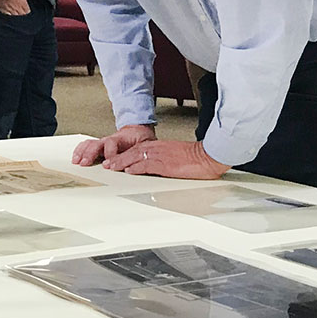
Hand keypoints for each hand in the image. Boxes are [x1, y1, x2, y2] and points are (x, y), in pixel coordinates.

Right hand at [0, 0, 33, 14]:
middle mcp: (16, 7)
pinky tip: (8, 9)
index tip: (26, 8)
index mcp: (22, 2)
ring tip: (14, 9)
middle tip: (20, 8)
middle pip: (21, 14)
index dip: (27, 9)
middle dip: (22, 11)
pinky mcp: (2, 8)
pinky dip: (8, 13)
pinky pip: (6, 14)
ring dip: (15, 13)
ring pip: (14, 15)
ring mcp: (9, 8)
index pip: (27, 11)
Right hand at [73, 124, 156, 166]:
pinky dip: (79, 151)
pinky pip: (86, 145)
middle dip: (90, 154)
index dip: (110, 154)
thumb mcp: (146, 144)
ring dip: (82, 152)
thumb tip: (143, 162)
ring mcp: (103, 143)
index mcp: (121, 139)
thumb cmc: (141, 139)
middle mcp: (109, 140)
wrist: (136, 132)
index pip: (113, 144)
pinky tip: (75, 158)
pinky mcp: (99, 147)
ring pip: (89, 144)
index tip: (107, 164)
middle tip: (85, 163)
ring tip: (76, 161)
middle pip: (97, 144)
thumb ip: (142, 152)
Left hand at [104, 138, 231, 179]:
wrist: (209, 155)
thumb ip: (163, 161)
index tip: (114, 160)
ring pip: (135, 157)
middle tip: (107, 164)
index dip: (124, 155)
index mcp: (160, 146)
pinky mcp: (165, 164)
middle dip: (118, 158)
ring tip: (111, 167)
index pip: (137, 149)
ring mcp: (160, 155)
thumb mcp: (175, 157)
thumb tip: (156, 169)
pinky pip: (147, 165)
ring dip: (121, 163)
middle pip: (132, 152)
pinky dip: (136, 167)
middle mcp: (157, 149)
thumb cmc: (196, 157)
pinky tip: (128, 171)